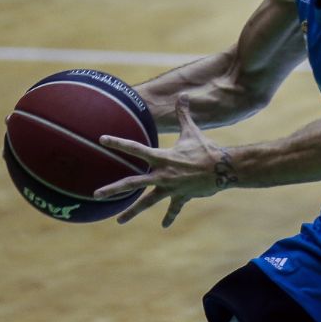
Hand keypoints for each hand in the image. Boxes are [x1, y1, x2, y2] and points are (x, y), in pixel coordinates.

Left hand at [95, 96, 233, 227]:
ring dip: (132, 211)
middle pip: (133, 183)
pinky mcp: (181, 196)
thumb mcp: (192, 131)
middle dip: (114, 189)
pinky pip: (173, 208)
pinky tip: (164, 226)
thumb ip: (184, 114)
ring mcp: (171, 188)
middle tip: (97, 194)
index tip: (102, 139)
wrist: (223, 169)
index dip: (118, 143)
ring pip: (147, 202)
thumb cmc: (206, 149)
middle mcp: (163, 175)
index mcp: (162, 158)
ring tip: (119, 221)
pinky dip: (169, 216)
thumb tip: (183, 95)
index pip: (136, 149)